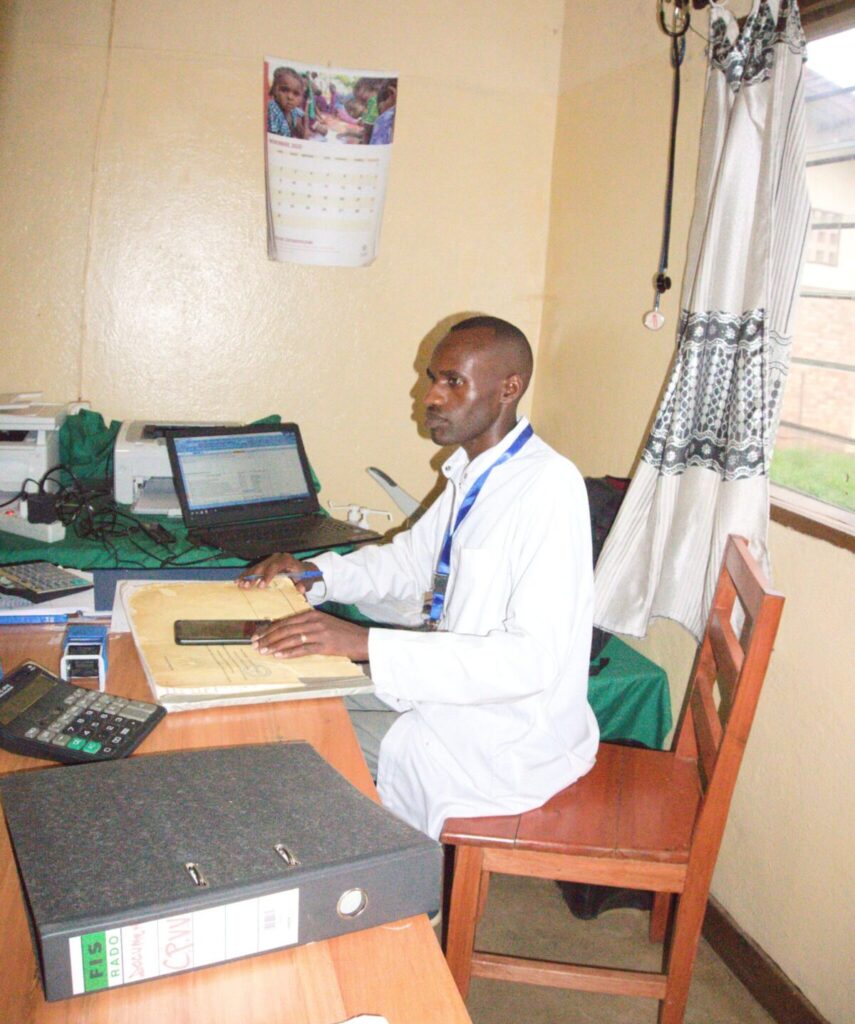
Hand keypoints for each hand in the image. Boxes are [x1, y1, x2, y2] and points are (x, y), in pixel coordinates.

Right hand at [237, 552, 318, 593]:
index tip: (261, 586)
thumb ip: (304, 584)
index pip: (276, 566)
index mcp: (287, 560)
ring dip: (247, 576)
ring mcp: (270, 560)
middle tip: (246, 586)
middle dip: (253, 576)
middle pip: (263, 566)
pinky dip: (247, 575)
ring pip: (257, 567)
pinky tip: (238, 581)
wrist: (305, 570)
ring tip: (239, 585)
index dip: (268, 575)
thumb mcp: (308, 581)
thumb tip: (300, 588)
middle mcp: (277, 558)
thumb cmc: (306, 576)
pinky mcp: (266, 564)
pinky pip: (255, 569)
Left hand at [252, 609, 368, 661]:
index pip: (285, 621)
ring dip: (274, 646)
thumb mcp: (323, 623)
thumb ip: (306, 625)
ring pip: (291, 639)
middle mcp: (314, 622)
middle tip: (255, 644)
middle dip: (268, 637)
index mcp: (312, 614)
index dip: (269, 628)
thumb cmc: (340, 632)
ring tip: (263, 651)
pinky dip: (289, 653)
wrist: (360, 639)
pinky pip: (302, 649)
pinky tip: (278, 656)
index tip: (257, 634)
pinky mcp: (324, 646)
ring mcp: (319, 633)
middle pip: (285, 629)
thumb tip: (285, 632)